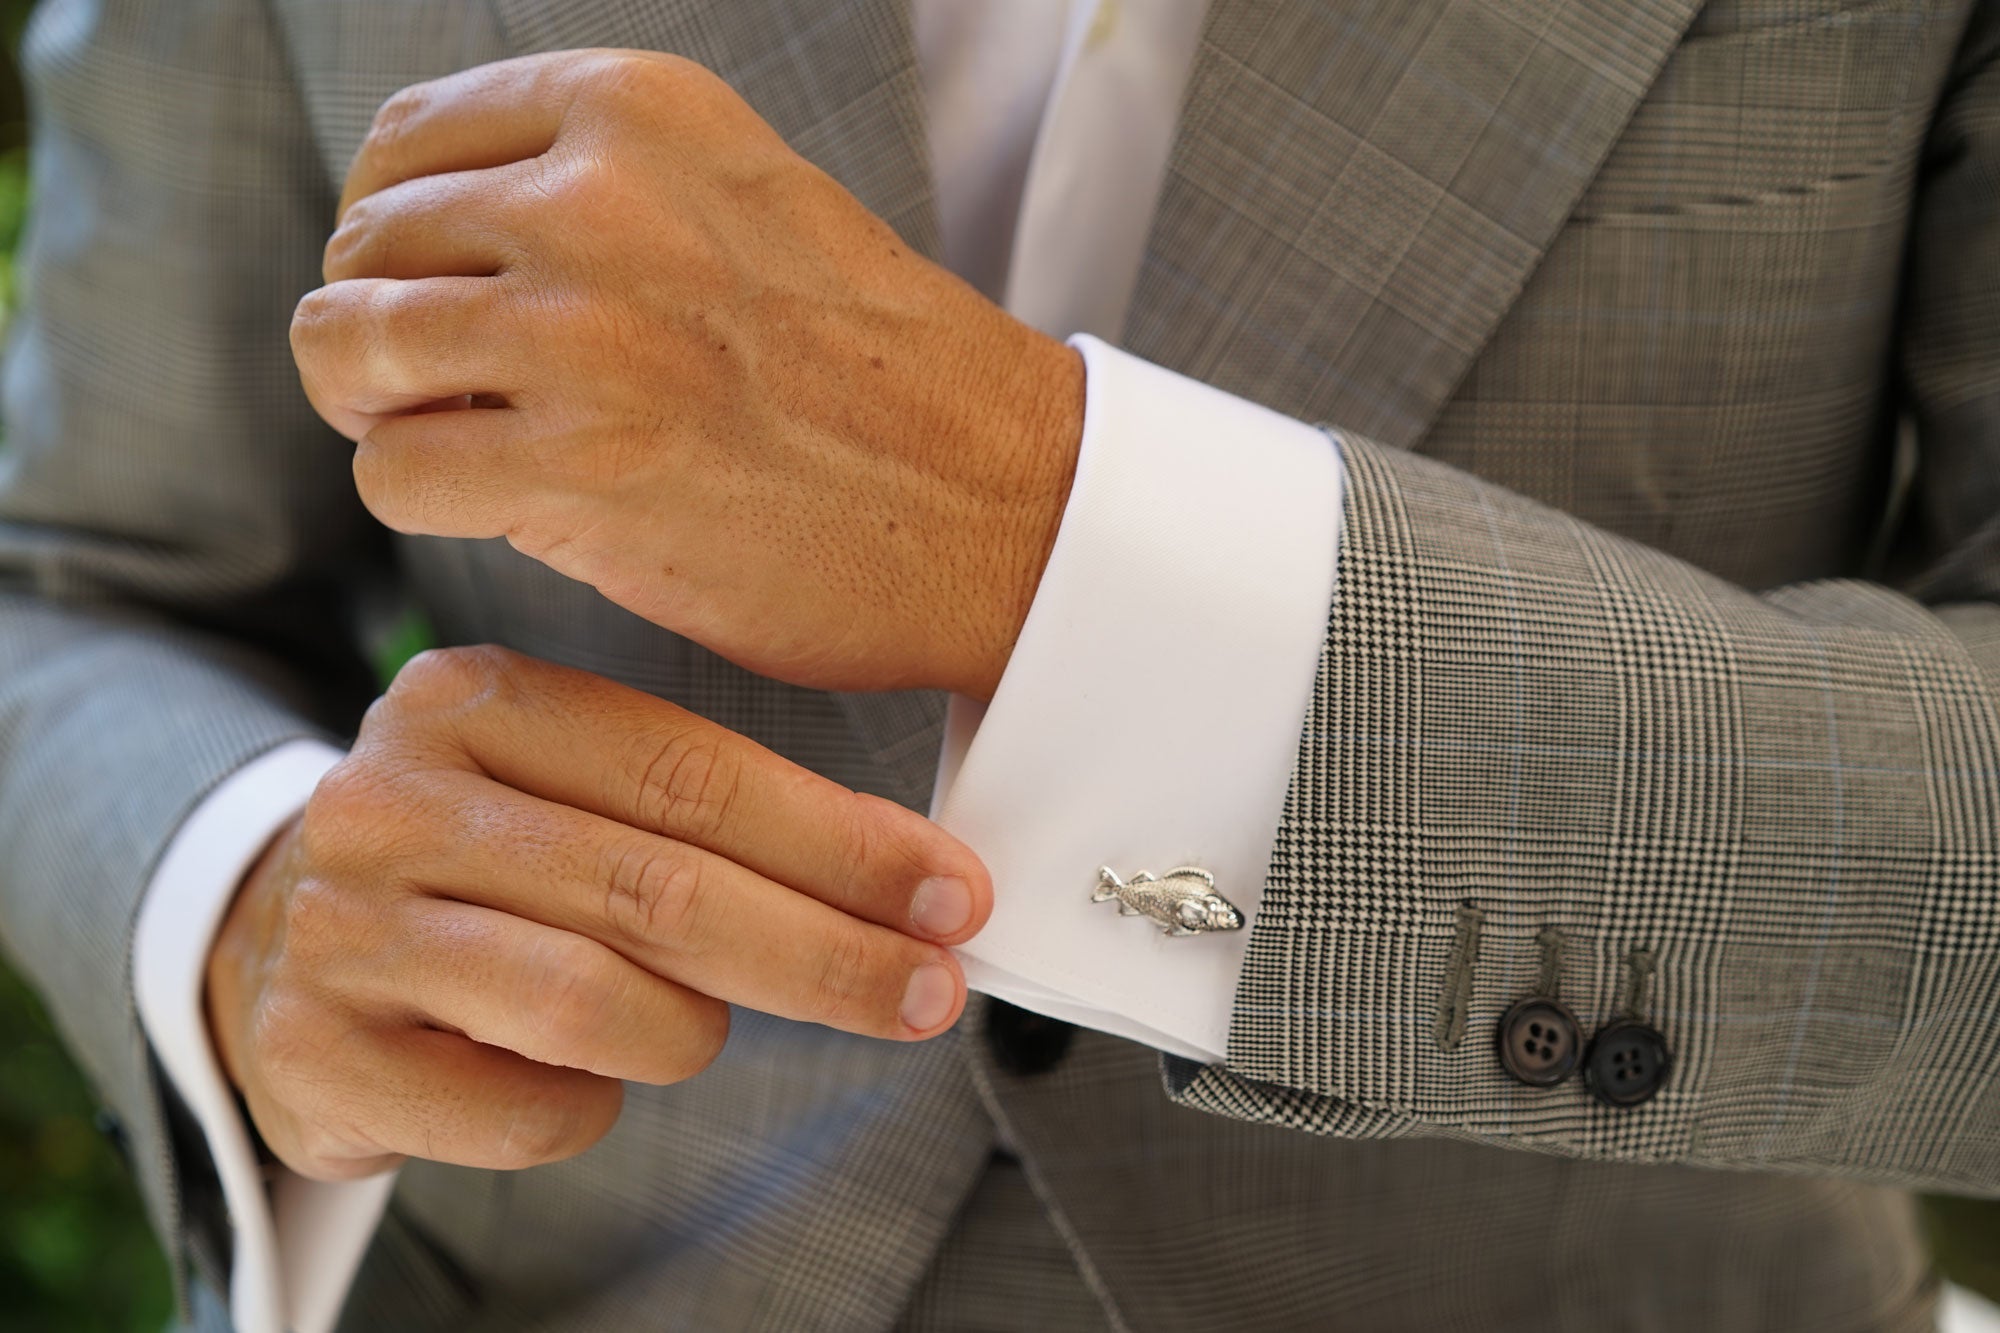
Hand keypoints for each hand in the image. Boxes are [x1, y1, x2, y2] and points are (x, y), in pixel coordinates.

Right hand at [204, 646, 990, 1179]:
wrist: (272, 945)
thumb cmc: (478, 862)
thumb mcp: (566, 788)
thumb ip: (702, 812)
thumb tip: (911, 886)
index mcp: (473, 700)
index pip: (693, 773)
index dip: (841, 844)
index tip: (950, 897)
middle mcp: (394, 798)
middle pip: (661, 890)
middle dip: (825, 954)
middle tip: (927, 994)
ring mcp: (343, 928)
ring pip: (596, 1004)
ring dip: (690, 1033)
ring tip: (693, 1026)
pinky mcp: (317, 1051)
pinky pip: (529, 1110)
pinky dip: (591, 1106)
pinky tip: (578, 1074)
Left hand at [294, 50, 1085, 699]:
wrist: (1001, 501)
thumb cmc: (879, 370)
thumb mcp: (743, 198)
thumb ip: (596, 186)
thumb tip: (420, 236)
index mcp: (640, 111)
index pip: (408, 136)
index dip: (394, 226)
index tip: (436, 291)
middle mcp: (596, 200)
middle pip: (364, 243)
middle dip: (386, 327)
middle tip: (456, 392)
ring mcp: (581, 334)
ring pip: (345, 347)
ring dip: (383, 410)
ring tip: (465, 444)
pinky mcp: (576, 469)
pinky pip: (390, 473)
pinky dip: (428, 502)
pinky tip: (514, 505)